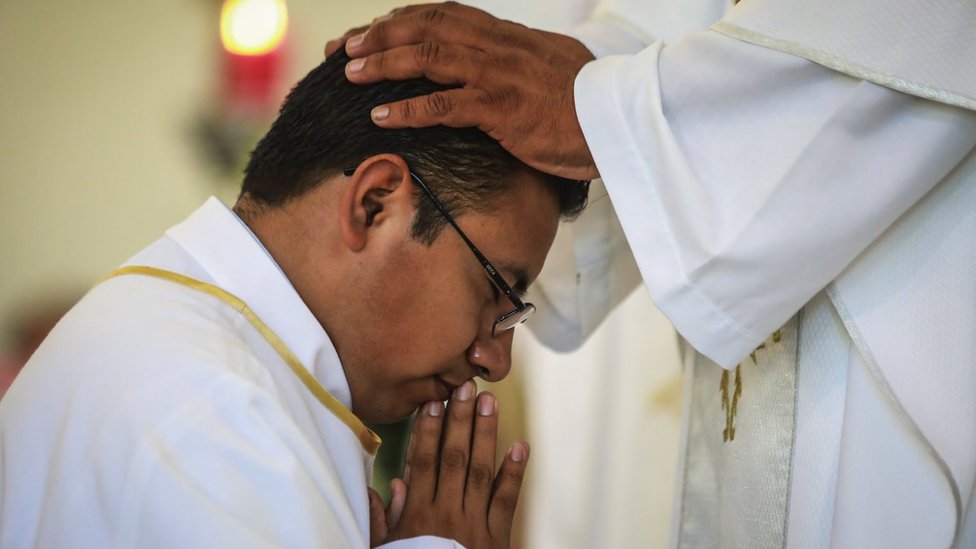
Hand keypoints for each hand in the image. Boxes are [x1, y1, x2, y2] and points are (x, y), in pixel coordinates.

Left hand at [337, 2, 598, 180]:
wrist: (620, 119)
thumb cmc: (586, 101)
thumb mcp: (549, 65)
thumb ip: (516, 60)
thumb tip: (494, 65)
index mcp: (506, 36)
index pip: (443, 16)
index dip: (401, 21)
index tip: (371, 32)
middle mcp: (497, 47)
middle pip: (426, 27)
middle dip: (380, 34)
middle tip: (345, 48)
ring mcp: (498, 76)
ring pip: (429, 58)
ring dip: (385, 63)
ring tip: (350, 74)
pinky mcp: (502, 109)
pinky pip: (445, 105)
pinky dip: (408, 109)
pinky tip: (380, 115)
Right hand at [372, 380, 528, 547]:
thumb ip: (382, 523)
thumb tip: (382, 487)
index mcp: (417, 517)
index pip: (422, 464)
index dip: (427, 431)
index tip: (432, 402)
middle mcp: (447, 515)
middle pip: (454, 459)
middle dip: (460, 421)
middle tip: (465, 387)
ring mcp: (475, 526)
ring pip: (481, 471)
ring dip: (486, 434)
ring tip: (490, 403)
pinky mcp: (498, 538)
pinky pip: (507, 501)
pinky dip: (514, 473)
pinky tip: (521, 446)